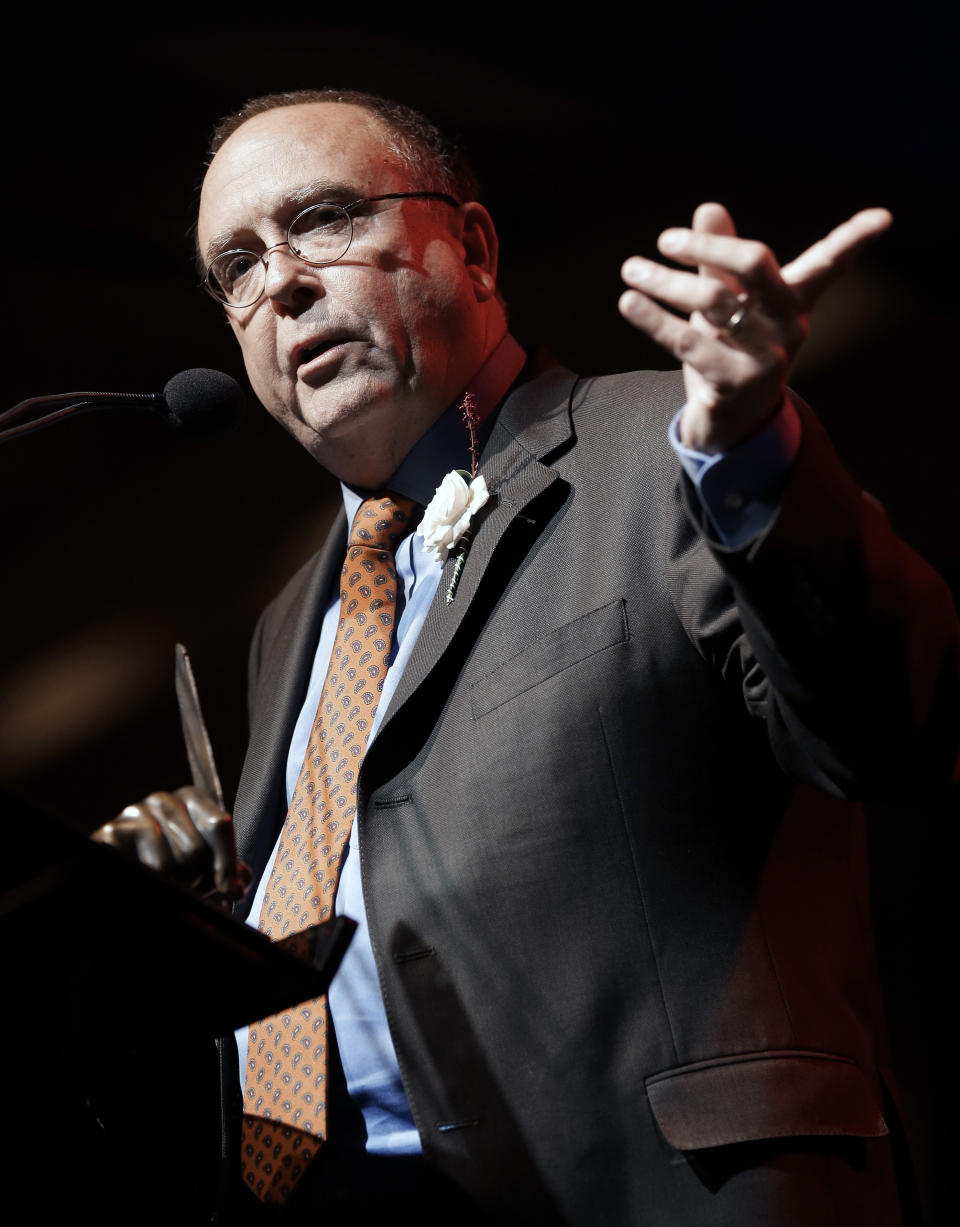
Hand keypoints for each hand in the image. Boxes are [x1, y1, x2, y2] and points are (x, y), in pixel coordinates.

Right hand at [91, 786, 250, 902]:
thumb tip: (239, 882)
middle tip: (188, 887)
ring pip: (170, 865)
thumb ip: (226, 871)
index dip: (227, 864)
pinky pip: (145, 869)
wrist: (126, 876)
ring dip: (173, 886)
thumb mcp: (205, 869)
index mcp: (190, 799)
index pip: (219, 825)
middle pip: (196, 850)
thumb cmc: (171, 871)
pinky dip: (152, 882)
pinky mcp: (109, 835)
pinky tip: (146, 879)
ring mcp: (133, 814)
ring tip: (167, 884)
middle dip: (197, 880)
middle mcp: (162, 800)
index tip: (232, 892)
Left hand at [618, 203, 892, 452]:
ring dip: (665, 283)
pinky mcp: (734, 382)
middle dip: (707, 247)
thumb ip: (719, 258)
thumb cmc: (732, 349)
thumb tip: (709, 207)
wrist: (729, 422)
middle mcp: (787, 324)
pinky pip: (688, 342)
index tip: (885, 218)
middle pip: (753, 264)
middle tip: (664, 240)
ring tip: (631, 270)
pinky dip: (653, 318)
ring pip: (711, 302)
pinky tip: (629, 302)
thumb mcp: (729, 302)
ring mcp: (764, 355)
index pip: (829, 263)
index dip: (855, 239)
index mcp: (793, 298)